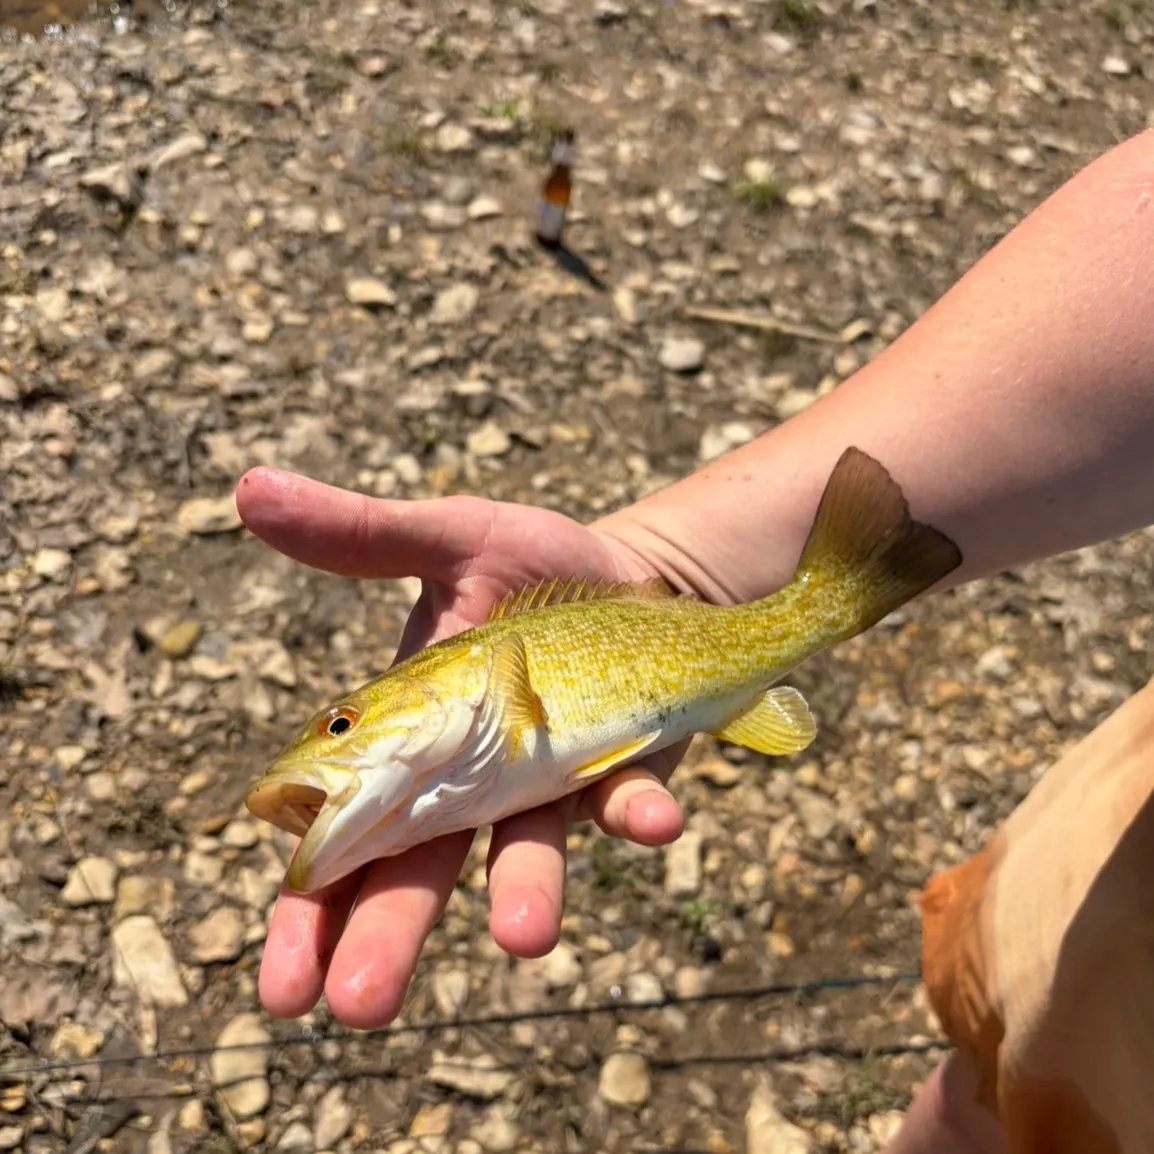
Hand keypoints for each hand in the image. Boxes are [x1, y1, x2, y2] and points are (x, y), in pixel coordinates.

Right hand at [234, 467, 688, 1028]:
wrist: (637, 574)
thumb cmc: (531, 567)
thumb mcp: (449, 539)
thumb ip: (362, 536)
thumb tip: (248, 490)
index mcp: (410, 740)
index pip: (343, 838)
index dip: (308, 911)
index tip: (282, 987)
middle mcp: (475, 781)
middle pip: (422, 869)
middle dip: (391, 935)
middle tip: (361, 1006)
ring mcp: (552, 783)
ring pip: (526, 849)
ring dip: (524, 892)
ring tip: (522, 935)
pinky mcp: (626, 768)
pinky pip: (628, 797)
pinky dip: (636, 810)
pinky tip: (653, 821)